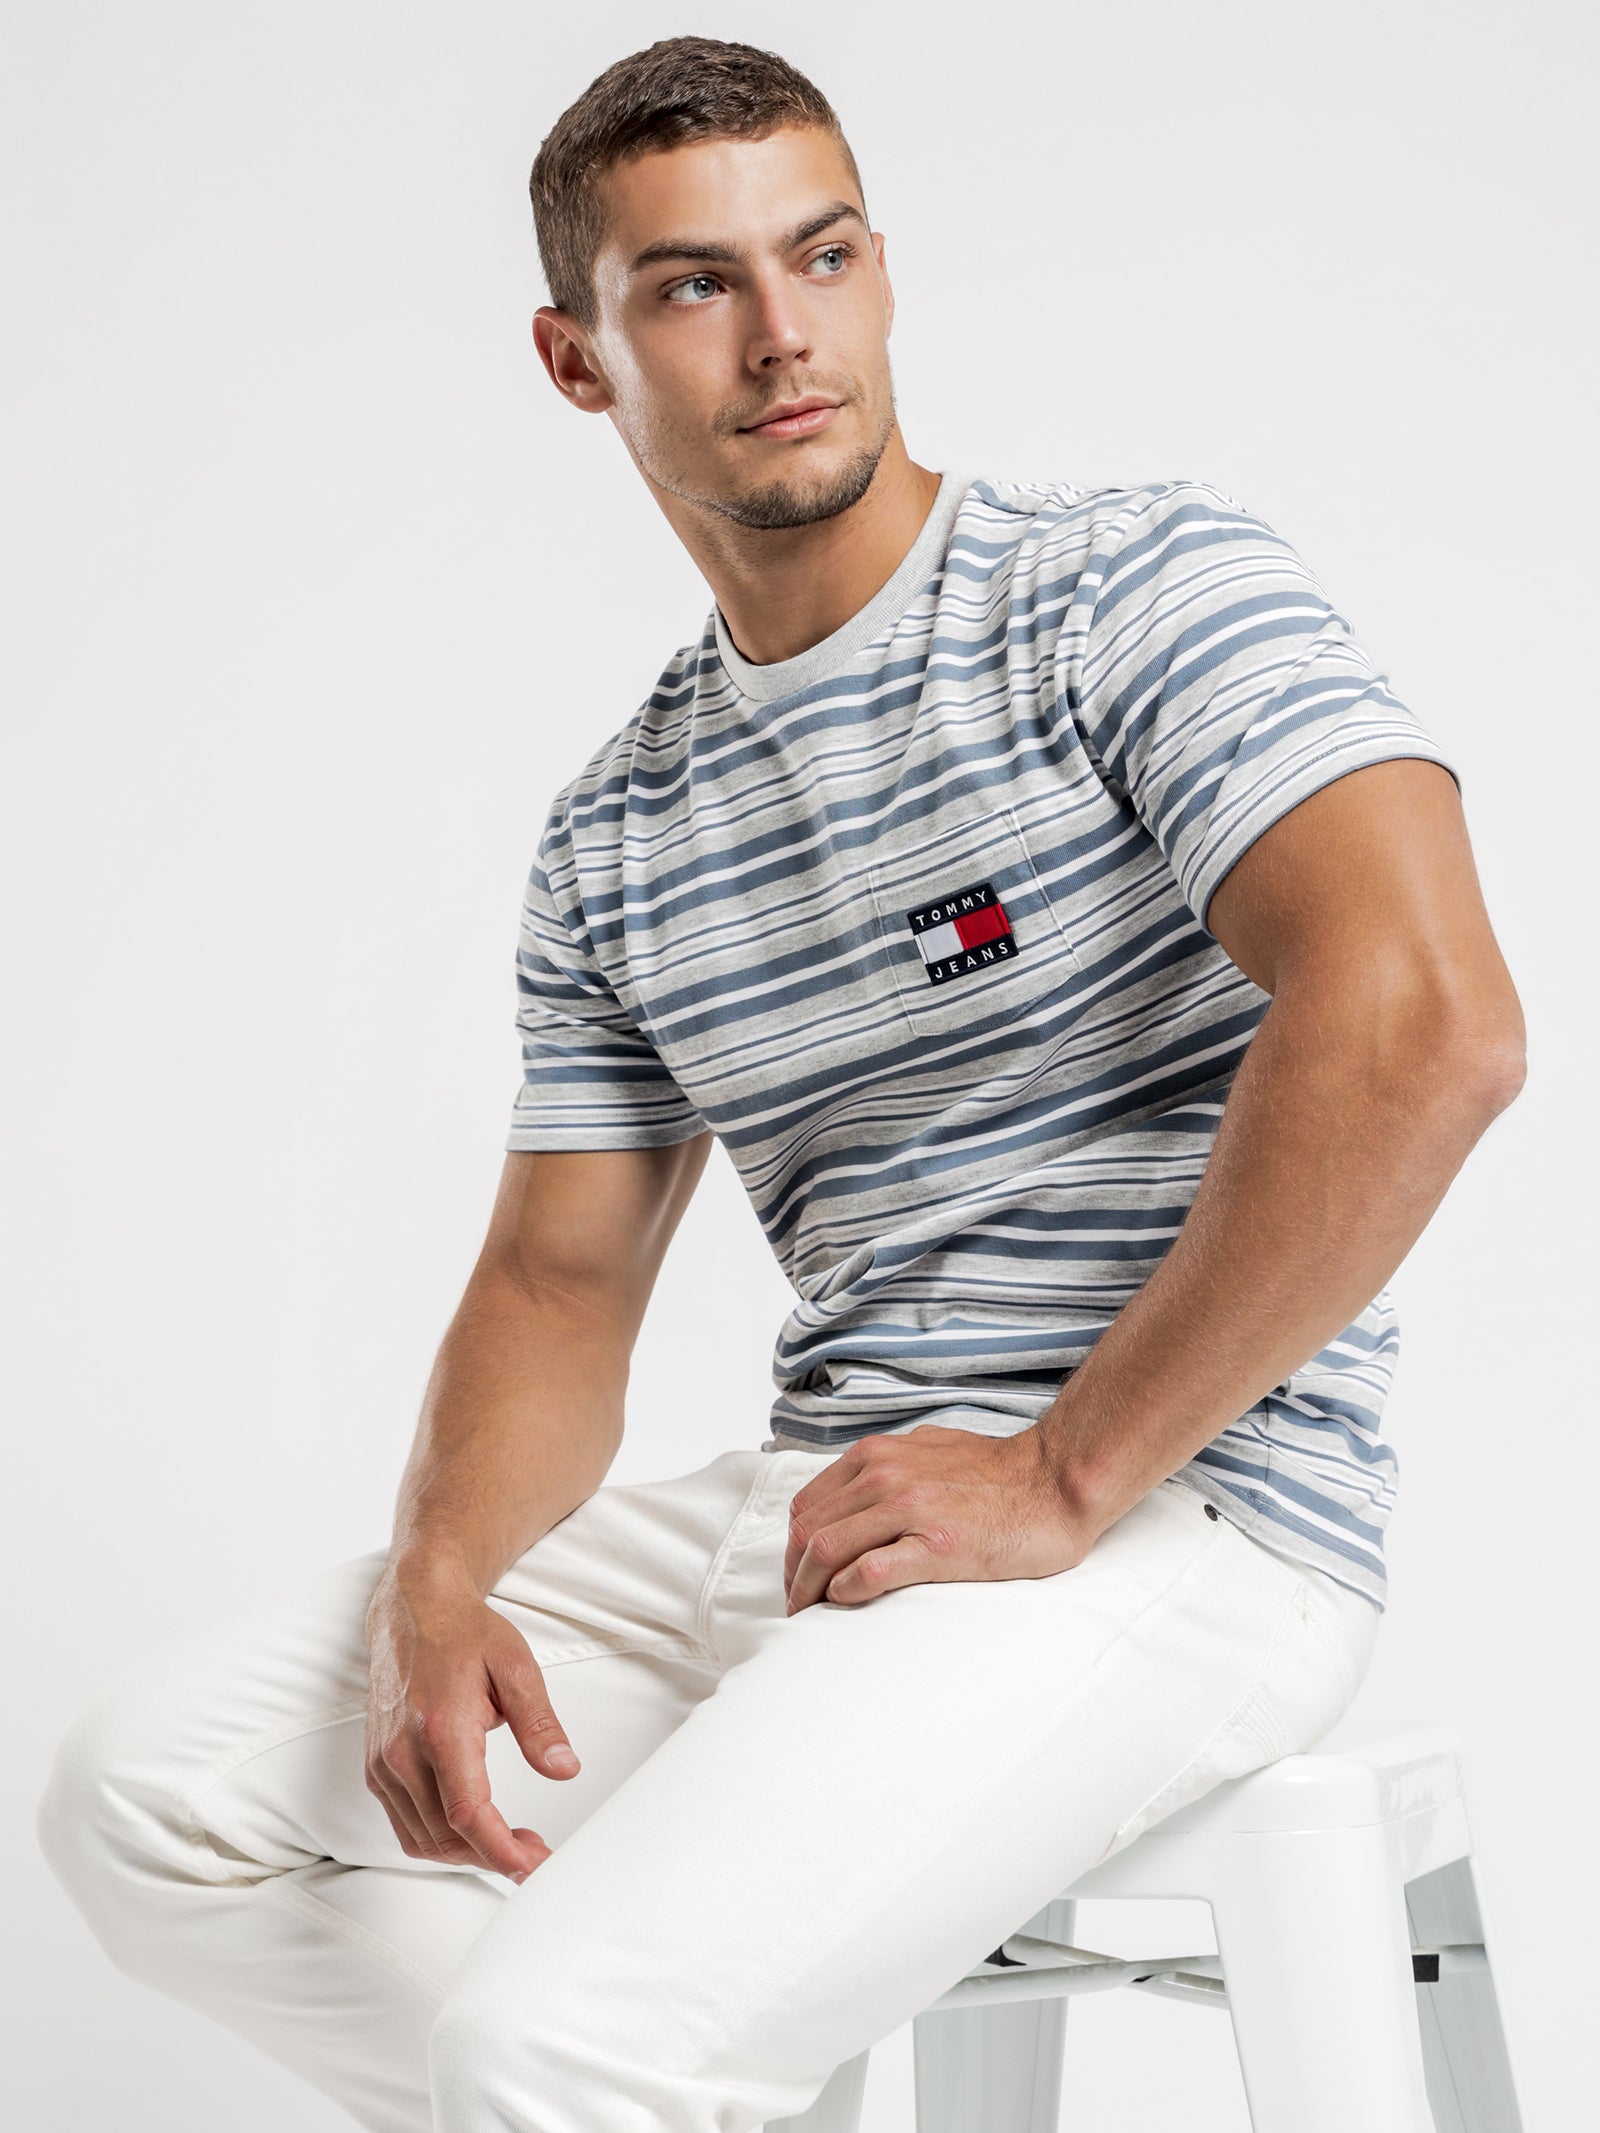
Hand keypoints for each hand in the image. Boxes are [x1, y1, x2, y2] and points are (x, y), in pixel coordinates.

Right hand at [362, 1566, 580, 1884]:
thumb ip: (540, 1723)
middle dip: (494, 1857)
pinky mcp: (376, 1767)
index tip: (534, 1867)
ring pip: (422, 1839)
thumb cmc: (466, 1633)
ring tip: (511, 1841)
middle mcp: (403, 1753)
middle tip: (536, 1851)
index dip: (502, 1851)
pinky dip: (440, 1839)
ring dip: (467, 1854)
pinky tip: (474, 1827)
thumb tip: (564, 1768)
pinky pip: (405, 1824)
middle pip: (447, 1837)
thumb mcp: (517, 1667)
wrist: (414, 1608)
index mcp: (441, 1728)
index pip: (469, 1814)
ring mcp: (384, 1763)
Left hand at [782, 1423, 1095, 1611]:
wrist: (1055, 1482)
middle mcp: (885, 1476)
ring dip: (810, 1591)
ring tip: (814, 1618)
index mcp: (878, 1456)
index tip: (800, 1577)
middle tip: (800, 1607)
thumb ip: (887, 1470)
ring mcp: (909, 1509)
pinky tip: (848, 1606)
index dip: (793, 1548)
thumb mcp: (928, 1451)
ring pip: (826, 1551)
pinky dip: (845, 1593)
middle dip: (794, 1576)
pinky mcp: (937, 1546)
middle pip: (807, 1533)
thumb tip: (853, 1503)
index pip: (806, 1506)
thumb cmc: (998, 1473)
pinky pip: (868, 1573)